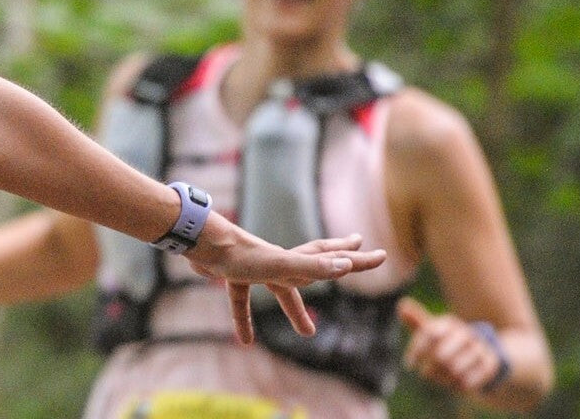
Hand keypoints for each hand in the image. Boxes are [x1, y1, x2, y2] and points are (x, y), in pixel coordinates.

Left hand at [185, 227, 385, 343]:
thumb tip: (344, 266)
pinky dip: (244, 318)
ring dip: (293, 309)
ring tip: (306, 331)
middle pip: (312, 265)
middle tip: (355, 263)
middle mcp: (277, 261)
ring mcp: (255, 266)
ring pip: (279, 288)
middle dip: (336, 266)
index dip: (356, 260)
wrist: (197, 240)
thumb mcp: (279, 264)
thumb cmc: (238, 253)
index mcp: (292, 260)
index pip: (331, 259)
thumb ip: (310, 266)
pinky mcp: (232, 273)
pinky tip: (244, 340)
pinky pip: (241, 299)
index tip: (382, 255)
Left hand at [398, 296, 505, 392]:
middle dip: (430, 368)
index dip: (417, 350)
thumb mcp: (433, 331)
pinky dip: (459, 385)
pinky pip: (469, 379)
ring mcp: (479, 348)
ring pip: (454, 369)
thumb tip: (401, 305)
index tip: (409, 365)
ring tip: (439, 380)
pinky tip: (454, 384)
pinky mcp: (489, 364)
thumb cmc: (448, 342)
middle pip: (440, 355)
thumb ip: (417, 322)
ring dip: (443, 379)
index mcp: (449, 323)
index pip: (429, 334)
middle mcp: (465, 333)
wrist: (483, 352)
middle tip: (426, 374)